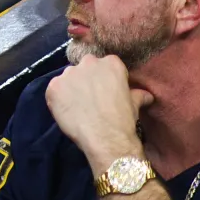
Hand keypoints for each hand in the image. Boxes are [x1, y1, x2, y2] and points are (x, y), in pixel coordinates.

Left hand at [47, 54, 151, 173]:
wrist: (105, 137)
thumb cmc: (123, 119)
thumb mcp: (134, 104)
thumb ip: (137, 94)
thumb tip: (146, 95)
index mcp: (110, 63)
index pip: (106, 65)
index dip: (105, 79)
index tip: (106, 91)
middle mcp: (88, 63)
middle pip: (85, 67)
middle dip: (87, 79)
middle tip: (91, 98)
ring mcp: (68, 73)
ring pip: (69, 78)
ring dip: (72, 88)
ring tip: (78, 106)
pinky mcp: (53, 86)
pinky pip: (55, 90)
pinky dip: (59, 99)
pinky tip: (67, 111)